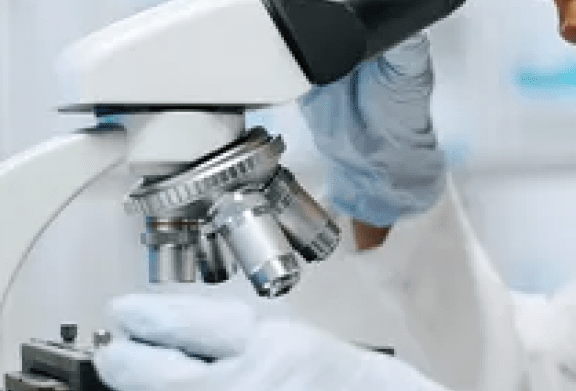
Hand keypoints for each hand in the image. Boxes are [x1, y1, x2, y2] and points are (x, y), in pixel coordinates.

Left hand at [94, 293, 445, 390]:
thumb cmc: (342, 379)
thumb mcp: (285, 336)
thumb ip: (228, 332)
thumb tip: (167, 322)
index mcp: (268, 348)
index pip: (183, 325)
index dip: (145, 317)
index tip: (124, 312)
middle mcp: (246, 387)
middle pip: (156, 374)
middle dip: (125, 358)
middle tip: (114, 345)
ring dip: (139, 383)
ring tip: (133, 367)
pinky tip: (167, 389)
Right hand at [239, 0, 445, 227]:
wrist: (374, 156)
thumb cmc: (401, 110)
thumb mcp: (412, 73)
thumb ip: (409, 50)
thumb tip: (410, 28)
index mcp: (372, 9)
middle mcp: (340, 14)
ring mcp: (310, 35)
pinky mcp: (287, 59)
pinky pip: (264, 28)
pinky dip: (249, 11)